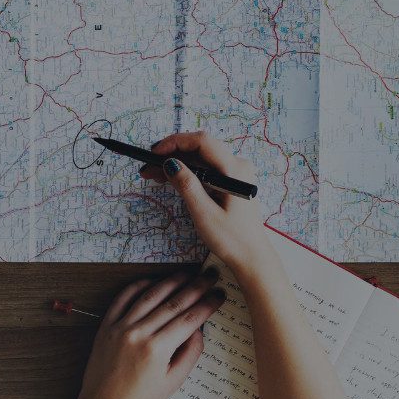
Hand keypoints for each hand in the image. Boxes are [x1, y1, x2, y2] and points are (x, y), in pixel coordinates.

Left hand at [65, 272, 226, 398]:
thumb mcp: (173, 382)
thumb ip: (190, 353)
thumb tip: (199, 327)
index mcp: (157, 350)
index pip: (190, 319)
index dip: (208, 304)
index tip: (219, 295)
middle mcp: (138, 333)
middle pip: (173, 303)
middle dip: (196, 287)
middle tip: (210, 276)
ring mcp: (120, 327)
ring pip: (150, 295)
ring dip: (170, 281)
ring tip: (187, 274)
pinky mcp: (106, 326)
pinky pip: (123, 298)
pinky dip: (138, 287)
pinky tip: (153, 281)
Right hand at [140, 132, 282, 278]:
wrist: (251, 257)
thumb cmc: (232, 239)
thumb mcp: (204, 213)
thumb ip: (187, 185)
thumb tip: (170, 163)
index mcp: (235, 170)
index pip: (202, 142)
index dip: (175, 142)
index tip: (154, 153)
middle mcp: (237, 166)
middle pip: (200, 149)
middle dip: (172, 154)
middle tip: (148, 166)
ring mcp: (235, 173)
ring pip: (200, 159)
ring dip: (177, 163)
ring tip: (153, 174)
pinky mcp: (231, 182)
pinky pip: (206, 169)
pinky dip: (187, 172)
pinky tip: (170, 178)